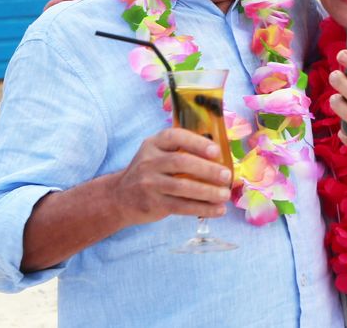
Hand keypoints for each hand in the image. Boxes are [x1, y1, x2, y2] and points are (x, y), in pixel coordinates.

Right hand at [111, 128, 231, 225]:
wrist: (120, 197)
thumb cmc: (151, 172)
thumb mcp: (158, 153)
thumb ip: (182, 151)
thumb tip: (222, 157)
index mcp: (154, 144)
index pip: (175, 137)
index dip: (197, 143)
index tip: (216, 151)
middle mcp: (149, 161)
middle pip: (181, 163)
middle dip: (207, 169)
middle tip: (227, 176)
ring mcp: (149, 183)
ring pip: (183, 187)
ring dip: (208, 192)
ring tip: (225, 195)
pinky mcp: (153, 204)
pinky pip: (182, 207)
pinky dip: (203, 209)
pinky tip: (218, 210)